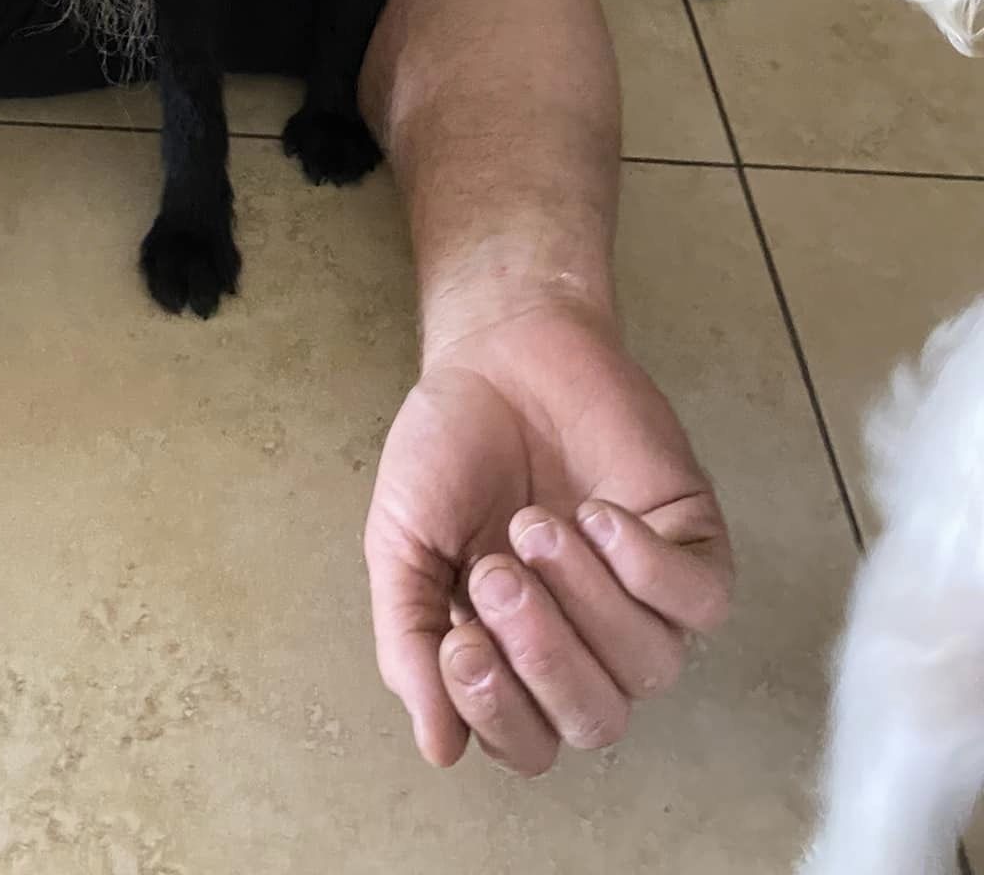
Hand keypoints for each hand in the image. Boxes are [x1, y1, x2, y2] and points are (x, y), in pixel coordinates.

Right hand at [365, 302, 731, 774]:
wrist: (497, 350)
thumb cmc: (449, 447)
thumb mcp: (402, 543)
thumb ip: (410, 639)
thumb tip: (440, 749)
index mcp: (514, 655)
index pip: (527, 742)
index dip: (498, 710)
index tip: (459, 639)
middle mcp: (588, 642)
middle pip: (595, 719)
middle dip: (542, 651)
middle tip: (497, 570)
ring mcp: (646, 598)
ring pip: (649, 666)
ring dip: (587, 599)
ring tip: (538, 522)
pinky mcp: (691, 544)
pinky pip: (698, 603)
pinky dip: (645, 568)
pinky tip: (599, 513)